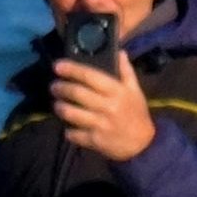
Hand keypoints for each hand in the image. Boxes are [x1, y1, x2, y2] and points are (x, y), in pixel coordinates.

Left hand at [49, 47, 157, 163]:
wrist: (143, 144)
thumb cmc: (137, 114)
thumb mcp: (135, 91)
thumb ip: (126, 71)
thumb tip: (120, 52)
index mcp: (116, 91)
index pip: (90, 76)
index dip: (72, 70)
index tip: (58, 66)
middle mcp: (107, 106)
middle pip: (77, 93)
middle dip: (61, 88)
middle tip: (54, 86)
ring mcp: (100, 124)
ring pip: (72, 114)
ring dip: (60, 108)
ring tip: (57, 105)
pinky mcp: (95, 140)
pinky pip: (75, 134)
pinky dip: (69, 131)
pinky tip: (68, 128)